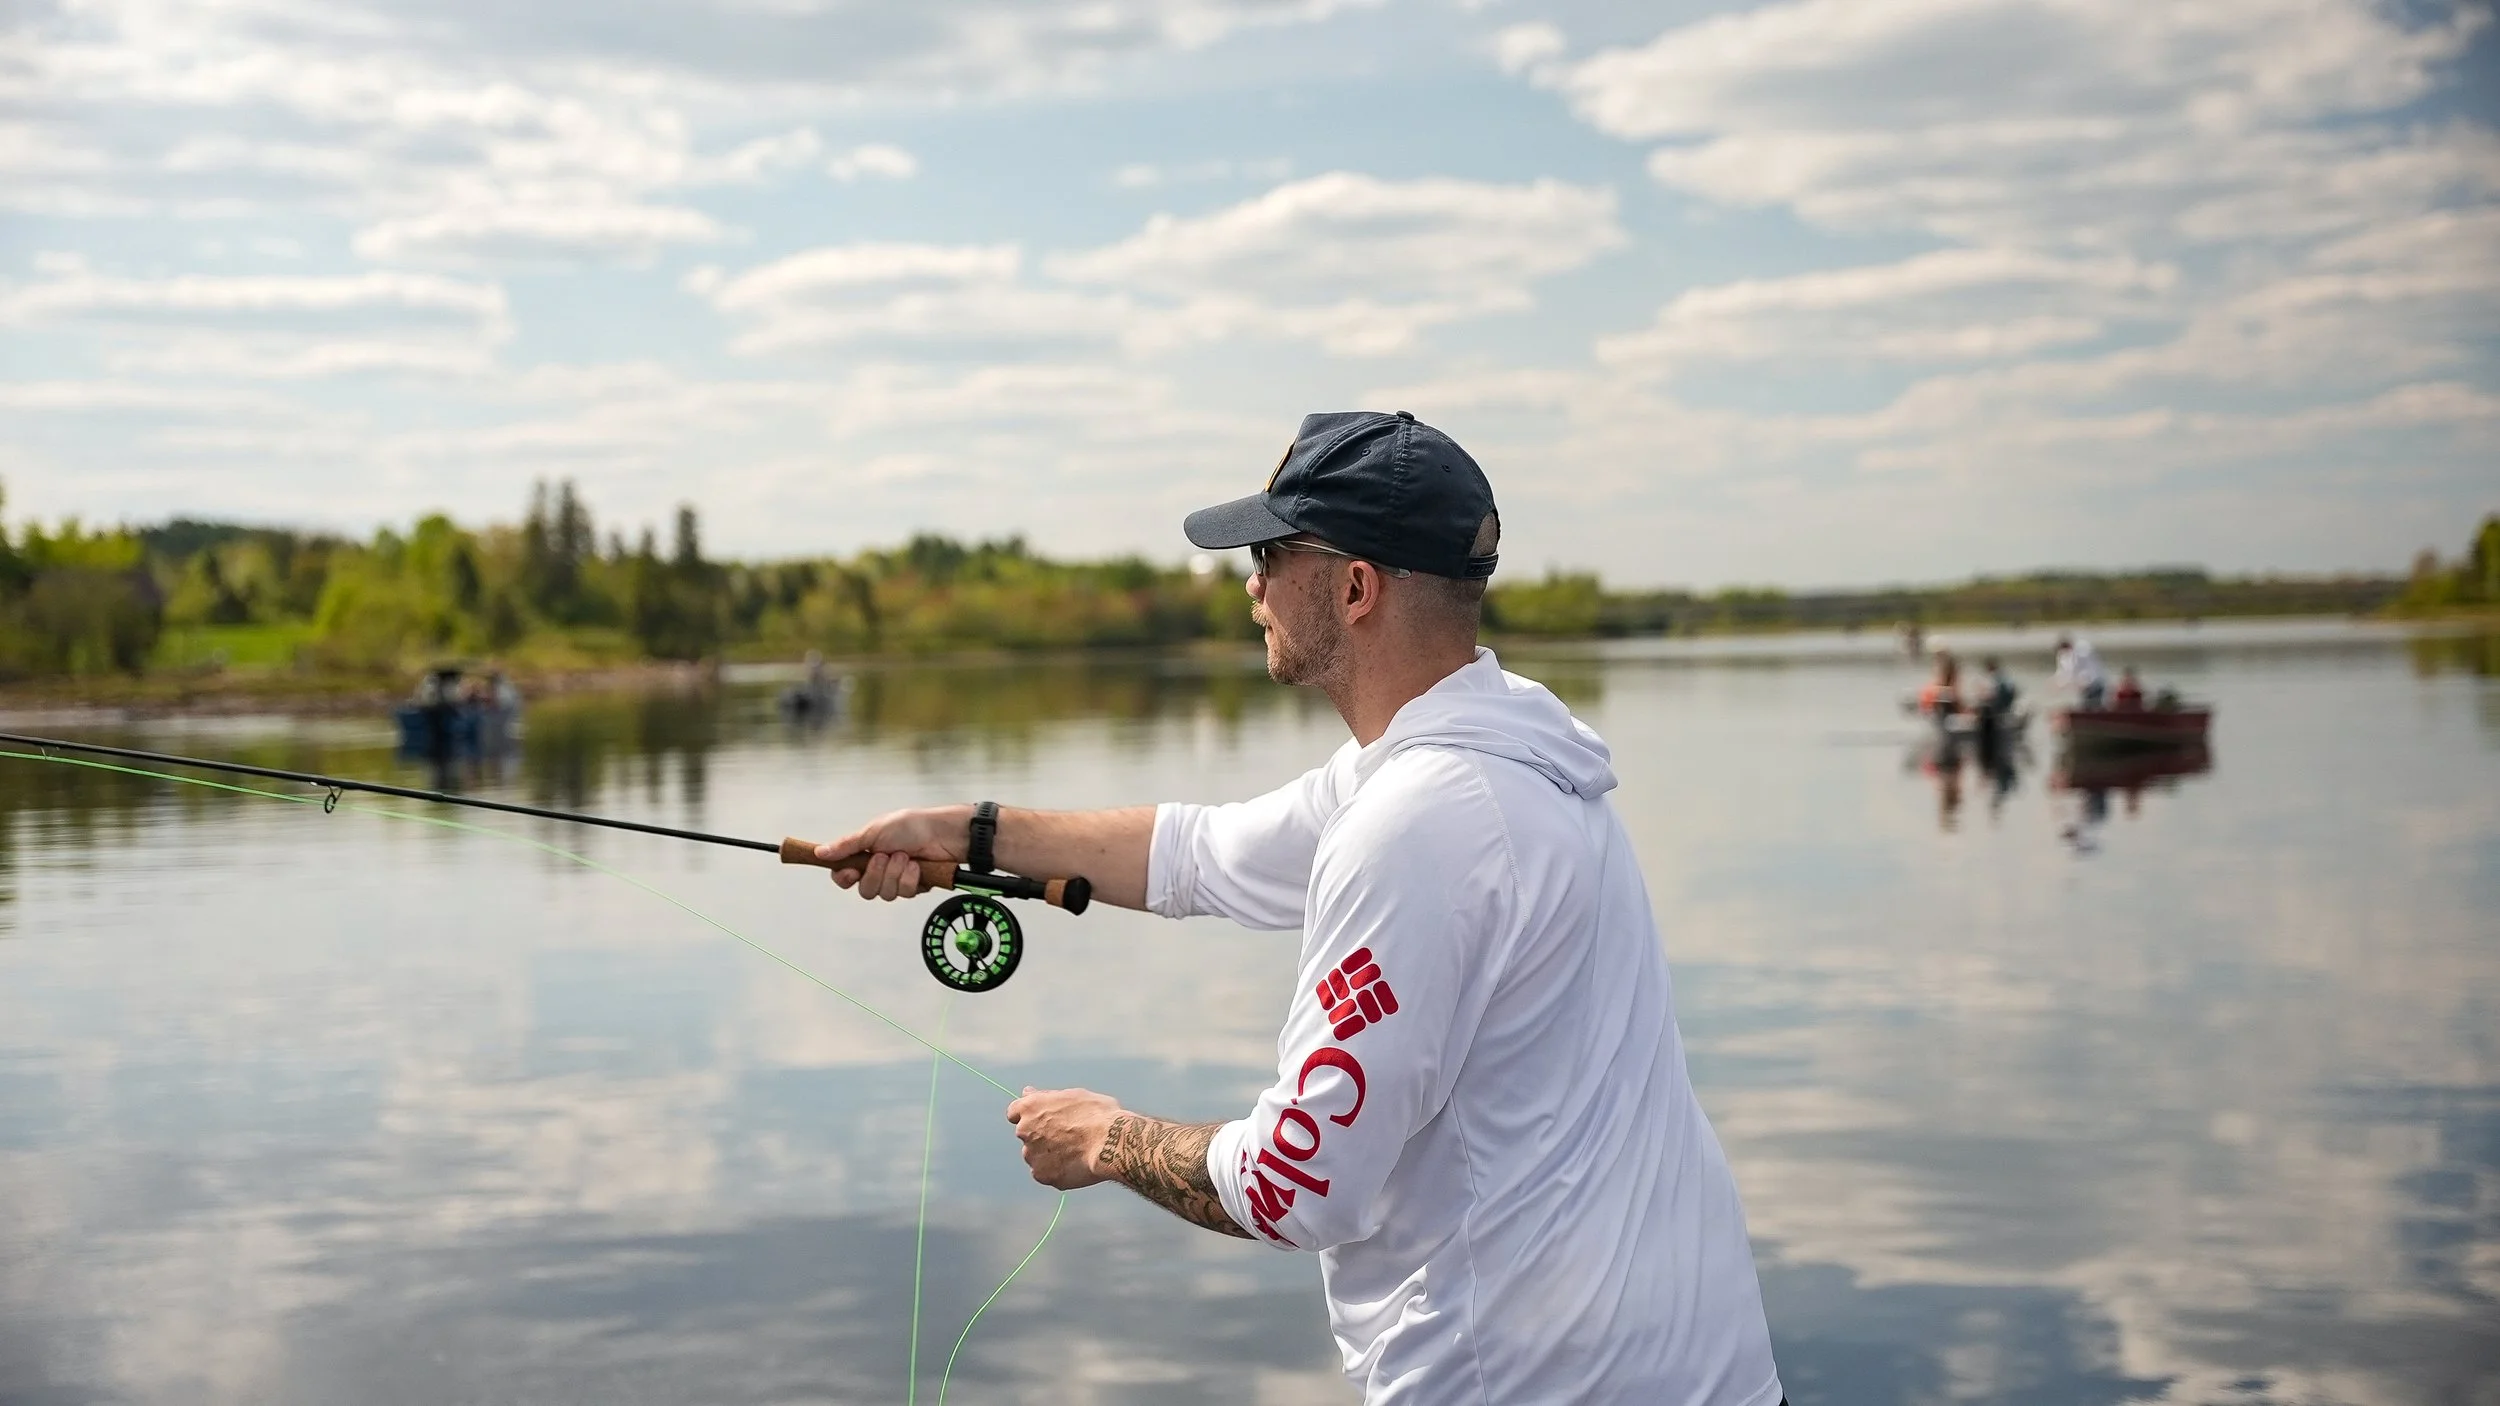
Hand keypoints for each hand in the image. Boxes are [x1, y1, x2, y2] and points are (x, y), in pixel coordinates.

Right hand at [817, 805, 970, 899]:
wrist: (943, 832)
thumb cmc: (911, 826)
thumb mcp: (874, 831)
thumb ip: (847, 846)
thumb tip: (820, 852)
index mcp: (865, 855)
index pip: (844, 877)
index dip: (845, 878)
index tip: (850, 872)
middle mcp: (879, 870)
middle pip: (865, 891)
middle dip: (876, 874)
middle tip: (886, 856)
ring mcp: (896, 880)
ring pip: (885, 894)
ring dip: (896, 874)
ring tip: (906, 856)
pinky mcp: (914, 887)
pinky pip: (905, 893)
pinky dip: (911, 878)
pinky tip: (917, 865)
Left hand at [1005, 1086, 1119, 1189]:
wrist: (1110, 1143)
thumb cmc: (1097, 1115)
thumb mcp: (1073, 1095)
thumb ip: (1046, 1097)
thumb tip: (1027, 1092)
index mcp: (1030, 1107)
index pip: (1014, 1112)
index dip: (1030, 1116)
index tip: (1043, 1120)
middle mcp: (1025, 1131)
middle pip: (1026, 1135)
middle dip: (1041, 1136)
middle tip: (1068, 1136)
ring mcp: (1032, 1155)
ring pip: (1035, 1156)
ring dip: (1048, 1155)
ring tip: (1075, 1152)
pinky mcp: (1043, 1176)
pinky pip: (1045, 1174)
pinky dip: (1056, 1171)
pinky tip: (1075, 1165)